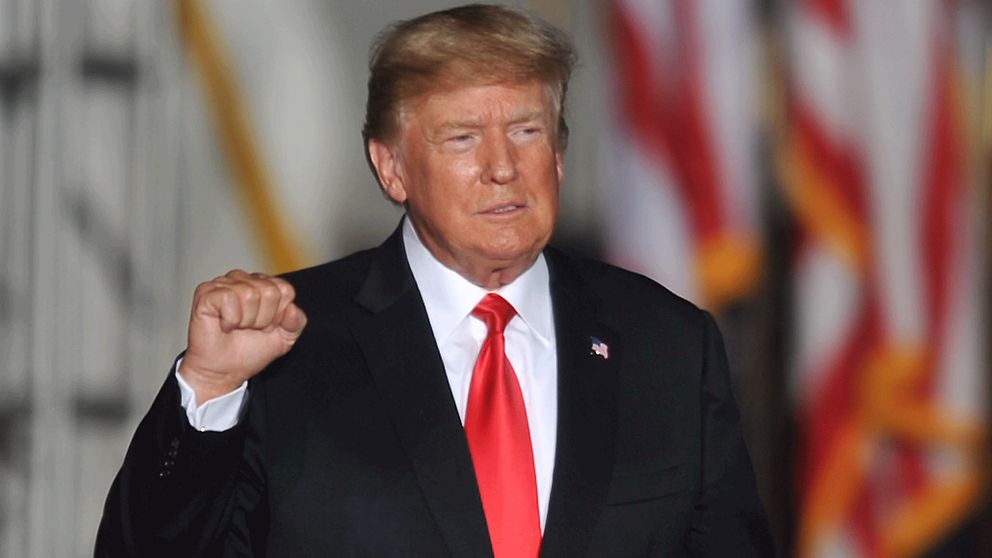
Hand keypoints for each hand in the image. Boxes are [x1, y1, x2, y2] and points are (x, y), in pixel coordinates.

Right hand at [180, 269, 306, 403]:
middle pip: (270, 292)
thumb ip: (296, 323)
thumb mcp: (284, 339)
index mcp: (264, 285)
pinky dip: (230, 319)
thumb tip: (293, 309)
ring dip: (246, 320)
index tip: (266, 326)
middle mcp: (244, 280)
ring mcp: (224, 284)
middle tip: (249, 328)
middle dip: (263, 318)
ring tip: (237, 326)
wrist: (223, 371)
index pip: (285, 290)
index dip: (278, 315)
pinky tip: (224, 324)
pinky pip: (228, 298)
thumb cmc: (250, 351)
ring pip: (250, 294)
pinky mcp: (206, 292)